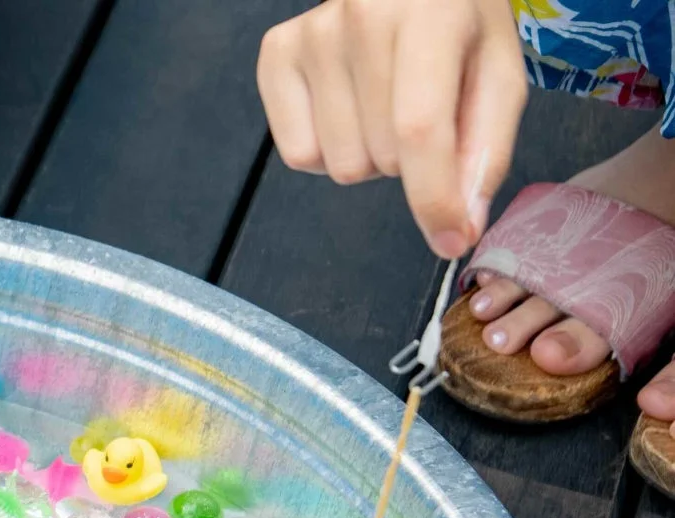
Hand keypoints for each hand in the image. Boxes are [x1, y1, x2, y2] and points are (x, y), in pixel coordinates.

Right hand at [258, 0, 527, 256]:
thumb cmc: (458, 22)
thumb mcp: (497, 74)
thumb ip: (485, 150)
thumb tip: (459, 226)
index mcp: (430, 14)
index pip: (419, 129)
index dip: (433, 197)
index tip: (450, 239)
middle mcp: (361, 16)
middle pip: (381, 157)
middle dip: (408, 162)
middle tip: (420, 116)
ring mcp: (312, 36)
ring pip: (339, 164)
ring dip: (369, 156)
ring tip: (384, 107)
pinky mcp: (277, 53)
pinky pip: (299, 154)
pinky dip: (328, 150)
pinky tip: (347, 109)